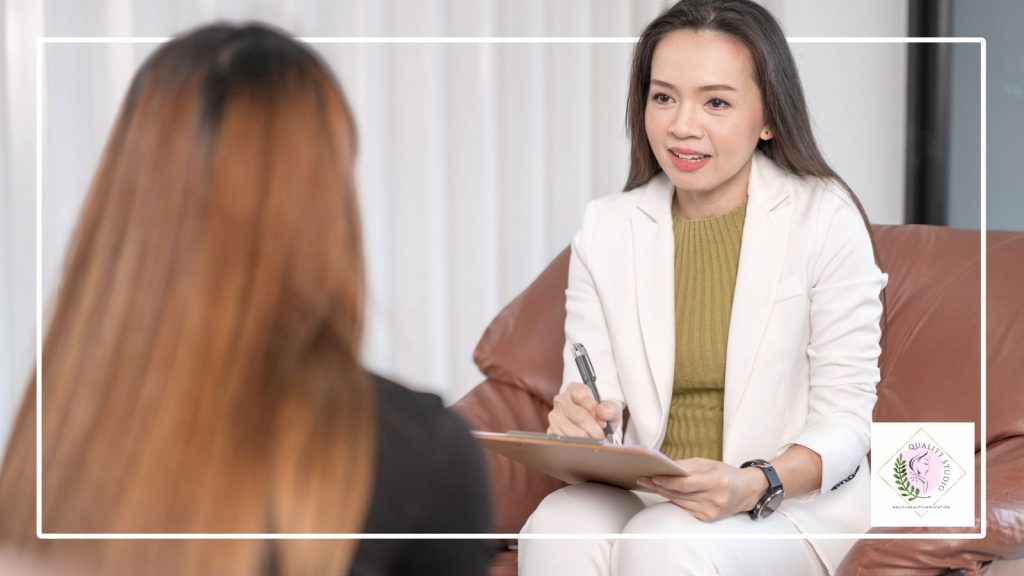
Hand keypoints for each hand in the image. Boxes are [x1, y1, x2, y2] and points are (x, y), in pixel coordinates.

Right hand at [546, 382, 621, 438]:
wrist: (591, 425)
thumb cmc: (600, 414)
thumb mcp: (610, 409)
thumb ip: (610, 408)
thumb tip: (602, 412)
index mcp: (574, 389)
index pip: (582, 396)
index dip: (594, 410)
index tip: (603, 421)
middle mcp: (561, 400)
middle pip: (579, 416)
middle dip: (594, 429)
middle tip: (602, 436)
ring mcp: (554, 416)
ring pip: (573, 432)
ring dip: (587, 439)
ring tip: (594, 440)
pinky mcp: (551, 431)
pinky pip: (566, 441)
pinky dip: (578, 445)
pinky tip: (584, 443)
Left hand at [636, 458, 766, 521]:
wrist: (747, 491)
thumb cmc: (725, 473)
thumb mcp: (708, 463)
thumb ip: (686, 466)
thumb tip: (664, 466)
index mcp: (716, 481)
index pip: (684, 484)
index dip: (666, 481)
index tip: (651, 476)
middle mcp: (714, 499)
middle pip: (679, 494)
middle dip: (659, 486)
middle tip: (644, 479)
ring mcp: (711, 511)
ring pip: (680, 502)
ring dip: (664, 493)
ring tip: (650, 484)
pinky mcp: (708, 519)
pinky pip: (685, 508)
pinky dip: (675, 500)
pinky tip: (665, 493)